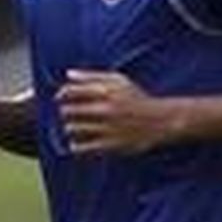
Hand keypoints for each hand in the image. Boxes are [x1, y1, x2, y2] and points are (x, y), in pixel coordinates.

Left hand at [56, 69, 175, 155]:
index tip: (61, 98)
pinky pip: (82, 147)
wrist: (160, 120)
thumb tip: (68, 74)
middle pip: (68, 110)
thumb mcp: (119, 81)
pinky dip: (75, 146)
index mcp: (105, 91)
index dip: (61, 94)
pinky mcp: (110, 145)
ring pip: (72, 129)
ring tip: (76, 128)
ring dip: (71, 128)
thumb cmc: (136, 98)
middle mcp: (105, 109)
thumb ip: (93, 76)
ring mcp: (107, 127)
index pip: (70, 91)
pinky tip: (77, 144)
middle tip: (70, 114)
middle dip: (66, 112)